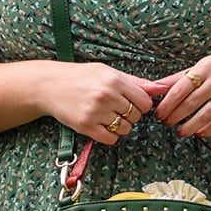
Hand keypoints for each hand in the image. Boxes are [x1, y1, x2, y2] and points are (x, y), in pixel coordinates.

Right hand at [40, 62, 164, 144]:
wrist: (49, 85)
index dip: (141, 106)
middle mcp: (106, 95)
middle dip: (130, 116)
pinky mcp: (85, 125)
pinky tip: (101, 126)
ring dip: (120, 127)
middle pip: (135, 116)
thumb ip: (135, 82)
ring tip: (107, 117)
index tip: (131, 104)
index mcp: (114, 80)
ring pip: (125, 129)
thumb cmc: (81, 76)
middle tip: (116, 109)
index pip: (144, 102)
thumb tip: (161, 88)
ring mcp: (95, 111)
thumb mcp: (108, 72)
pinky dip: (109, 136)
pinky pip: (110, 139)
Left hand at [153, 42, 210, 137]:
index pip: (181, 87)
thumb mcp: (207, 64)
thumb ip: (181, 76)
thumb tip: (155, 87)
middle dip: (176, 116)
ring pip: (207, 114)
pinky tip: (201, 133)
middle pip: (192, 102)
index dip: (168, 103)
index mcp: (207, 65)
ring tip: (181, 132)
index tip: (158, 114)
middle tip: (166, 124)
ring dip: (191, 126)